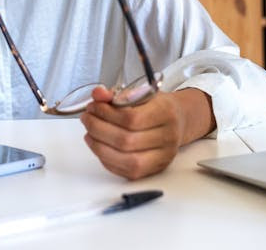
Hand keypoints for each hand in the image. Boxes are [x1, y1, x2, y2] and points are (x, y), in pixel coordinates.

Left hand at [80, 86, 214, 179]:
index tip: (93, 107)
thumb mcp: (139, 92)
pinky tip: (99, 146)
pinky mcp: (154, 170)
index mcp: (165, 113)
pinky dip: (107, 159)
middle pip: (126, 140)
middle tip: (87, 118)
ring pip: (126, 160)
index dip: (107, 114)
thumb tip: (97, 94)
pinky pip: (126, 171)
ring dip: (99, 147)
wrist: (178, 121)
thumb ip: (116, 94)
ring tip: (90, 133)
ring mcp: (163, 156)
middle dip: (98, 129)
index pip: (132, 118)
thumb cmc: (156, 106)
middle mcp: (167, 137)